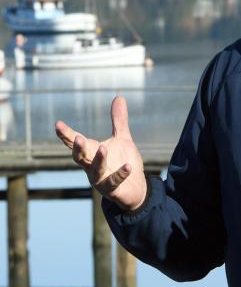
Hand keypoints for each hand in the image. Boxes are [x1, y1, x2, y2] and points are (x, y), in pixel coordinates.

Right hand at [55, 96, 146, 210]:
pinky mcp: (113, 189)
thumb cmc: (123, 161)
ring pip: (95, 170)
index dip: (66, 134)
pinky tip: (128, 166)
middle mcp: (92, 166)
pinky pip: (114, 182)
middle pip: (80, 157)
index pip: (75, 143)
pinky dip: (120, 174)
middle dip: (78, 148)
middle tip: (77, 138)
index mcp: (92, 153)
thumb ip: (118, 121)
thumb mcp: (122, 139)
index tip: (57, 124)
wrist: (135, 188)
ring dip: (98, 160)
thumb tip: (118, 97)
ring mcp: (101, 179)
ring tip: (104, 148)